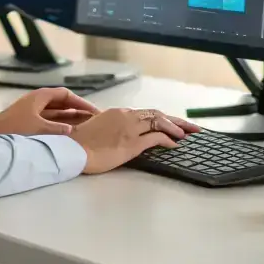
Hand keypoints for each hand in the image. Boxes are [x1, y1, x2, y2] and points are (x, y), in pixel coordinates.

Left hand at [0, 87, 99, 136]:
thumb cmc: (14, 130)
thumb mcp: (39, 129)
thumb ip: (58, 129)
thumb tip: (73, 130)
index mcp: (40, 97)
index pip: (66, 95)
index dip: (81, 102)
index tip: (94, 112)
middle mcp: (36, 101)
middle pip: (61, 103)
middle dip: (77, 111)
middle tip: (93, 120)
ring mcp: (31, 111)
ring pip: (55, 113)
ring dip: (69, 119)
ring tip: (84, 127)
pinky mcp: (27, 121)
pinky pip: (48, 120)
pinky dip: (59, 125)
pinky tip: (66, 134)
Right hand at [69, 107, 200, 174]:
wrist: (71, 150)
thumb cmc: (79, 143)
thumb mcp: (97, 128)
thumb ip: (111, 127)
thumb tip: (120, 133)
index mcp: (118, 113)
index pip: (147, 113)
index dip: (163, 118)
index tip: (174, 123)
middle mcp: (126, 117)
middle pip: (158, 115)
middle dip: (177, 121)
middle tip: (192, 127)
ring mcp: (129, 129)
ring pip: (160, 123)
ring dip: (176, 128)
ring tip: (188, 134)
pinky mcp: (131, 143)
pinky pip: (155, 138)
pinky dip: (168, 139)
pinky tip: (175, 144)